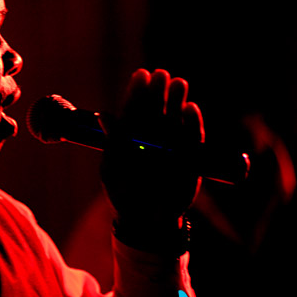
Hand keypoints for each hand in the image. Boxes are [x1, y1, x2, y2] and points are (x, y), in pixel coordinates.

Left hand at [100, 69, 203, 251]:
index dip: (137, 90)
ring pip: (174, 116)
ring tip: (178, 84)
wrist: (146, 220)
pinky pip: (192, 136)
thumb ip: (112, 141)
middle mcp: (150, 134)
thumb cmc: (123, 193)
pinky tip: (190, 108)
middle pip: (155, 107)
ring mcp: (170, 143)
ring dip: (177, 100)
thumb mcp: (112, 168)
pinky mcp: (189, 155)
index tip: (141, 75)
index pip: (133, 107)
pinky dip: (192, 122)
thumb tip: (103, 115)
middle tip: (161, 75)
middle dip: (158, 90)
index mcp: (129, 133)